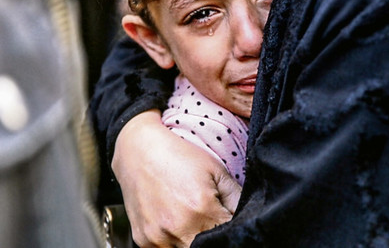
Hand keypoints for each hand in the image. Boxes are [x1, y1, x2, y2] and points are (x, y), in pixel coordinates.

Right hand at [112, 110, 240, 246]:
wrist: (138, 150)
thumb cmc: (179, 156)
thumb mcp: (216, 171)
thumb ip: (238, 200)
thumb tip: (250, 220)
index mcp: (201, 209)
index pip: (228, 236)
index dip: (230, 228)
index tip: (226, 218)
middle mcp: (178, 228)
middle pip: (208, 247)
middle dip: (213, 236)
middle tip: (210, 219)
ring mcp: (158, 237)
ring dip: (193, 240)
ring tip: (191, 218)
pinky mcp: (143, 241)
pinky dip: (174, 241)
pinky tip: (174, 221)